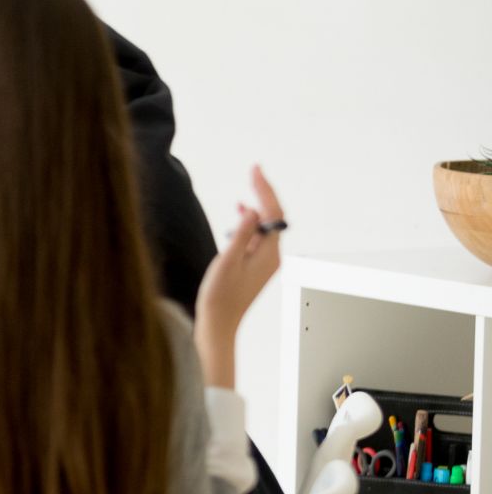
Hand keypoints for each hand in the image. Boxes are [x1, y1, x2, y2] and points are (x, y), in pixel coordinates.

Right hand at [193, 165, 284, 387]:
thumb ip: (242, 234)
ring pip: (266, 225)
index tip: (254, 170)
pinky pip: (258, 236)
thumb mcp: (227, 260)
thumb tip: (253, 211)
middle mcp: (272, 256)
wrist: (219, 323)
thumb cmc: (220, 295)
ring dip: (258, 205)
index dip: (264, 189)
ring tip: (248, 185)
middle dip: (264, 192)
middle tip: (253, 170)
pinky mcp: (255, 266)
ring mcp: (265, 262)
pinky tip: (240, 213)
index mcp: (269, 253)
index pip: (273, 213)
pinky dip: (251, 221)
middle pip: (274, 217)